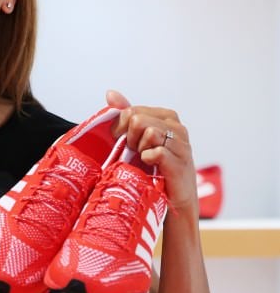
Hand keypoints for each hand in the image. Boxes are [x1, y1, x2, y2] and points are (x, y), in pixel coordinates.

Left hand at [105, 89, 197, 211]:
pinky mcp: (180, 162)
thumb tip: (110, 94)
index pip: (131, 111)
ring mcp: (181, 144)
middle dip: (130, 138)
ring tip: (145, 159)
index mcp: (165, 116)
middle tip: (137, 152)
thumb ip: (125, 114)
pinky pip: (156, 152)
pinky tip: (151, 165)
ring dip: (140, 150)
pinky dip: (148, 159)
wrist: (172, 198)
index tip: (125, 141)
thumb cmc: (155, 167)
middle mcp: (176, 127)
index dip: (121, 128)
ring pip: (148, 132)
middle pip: (137, 120)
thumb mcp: (137, 137)